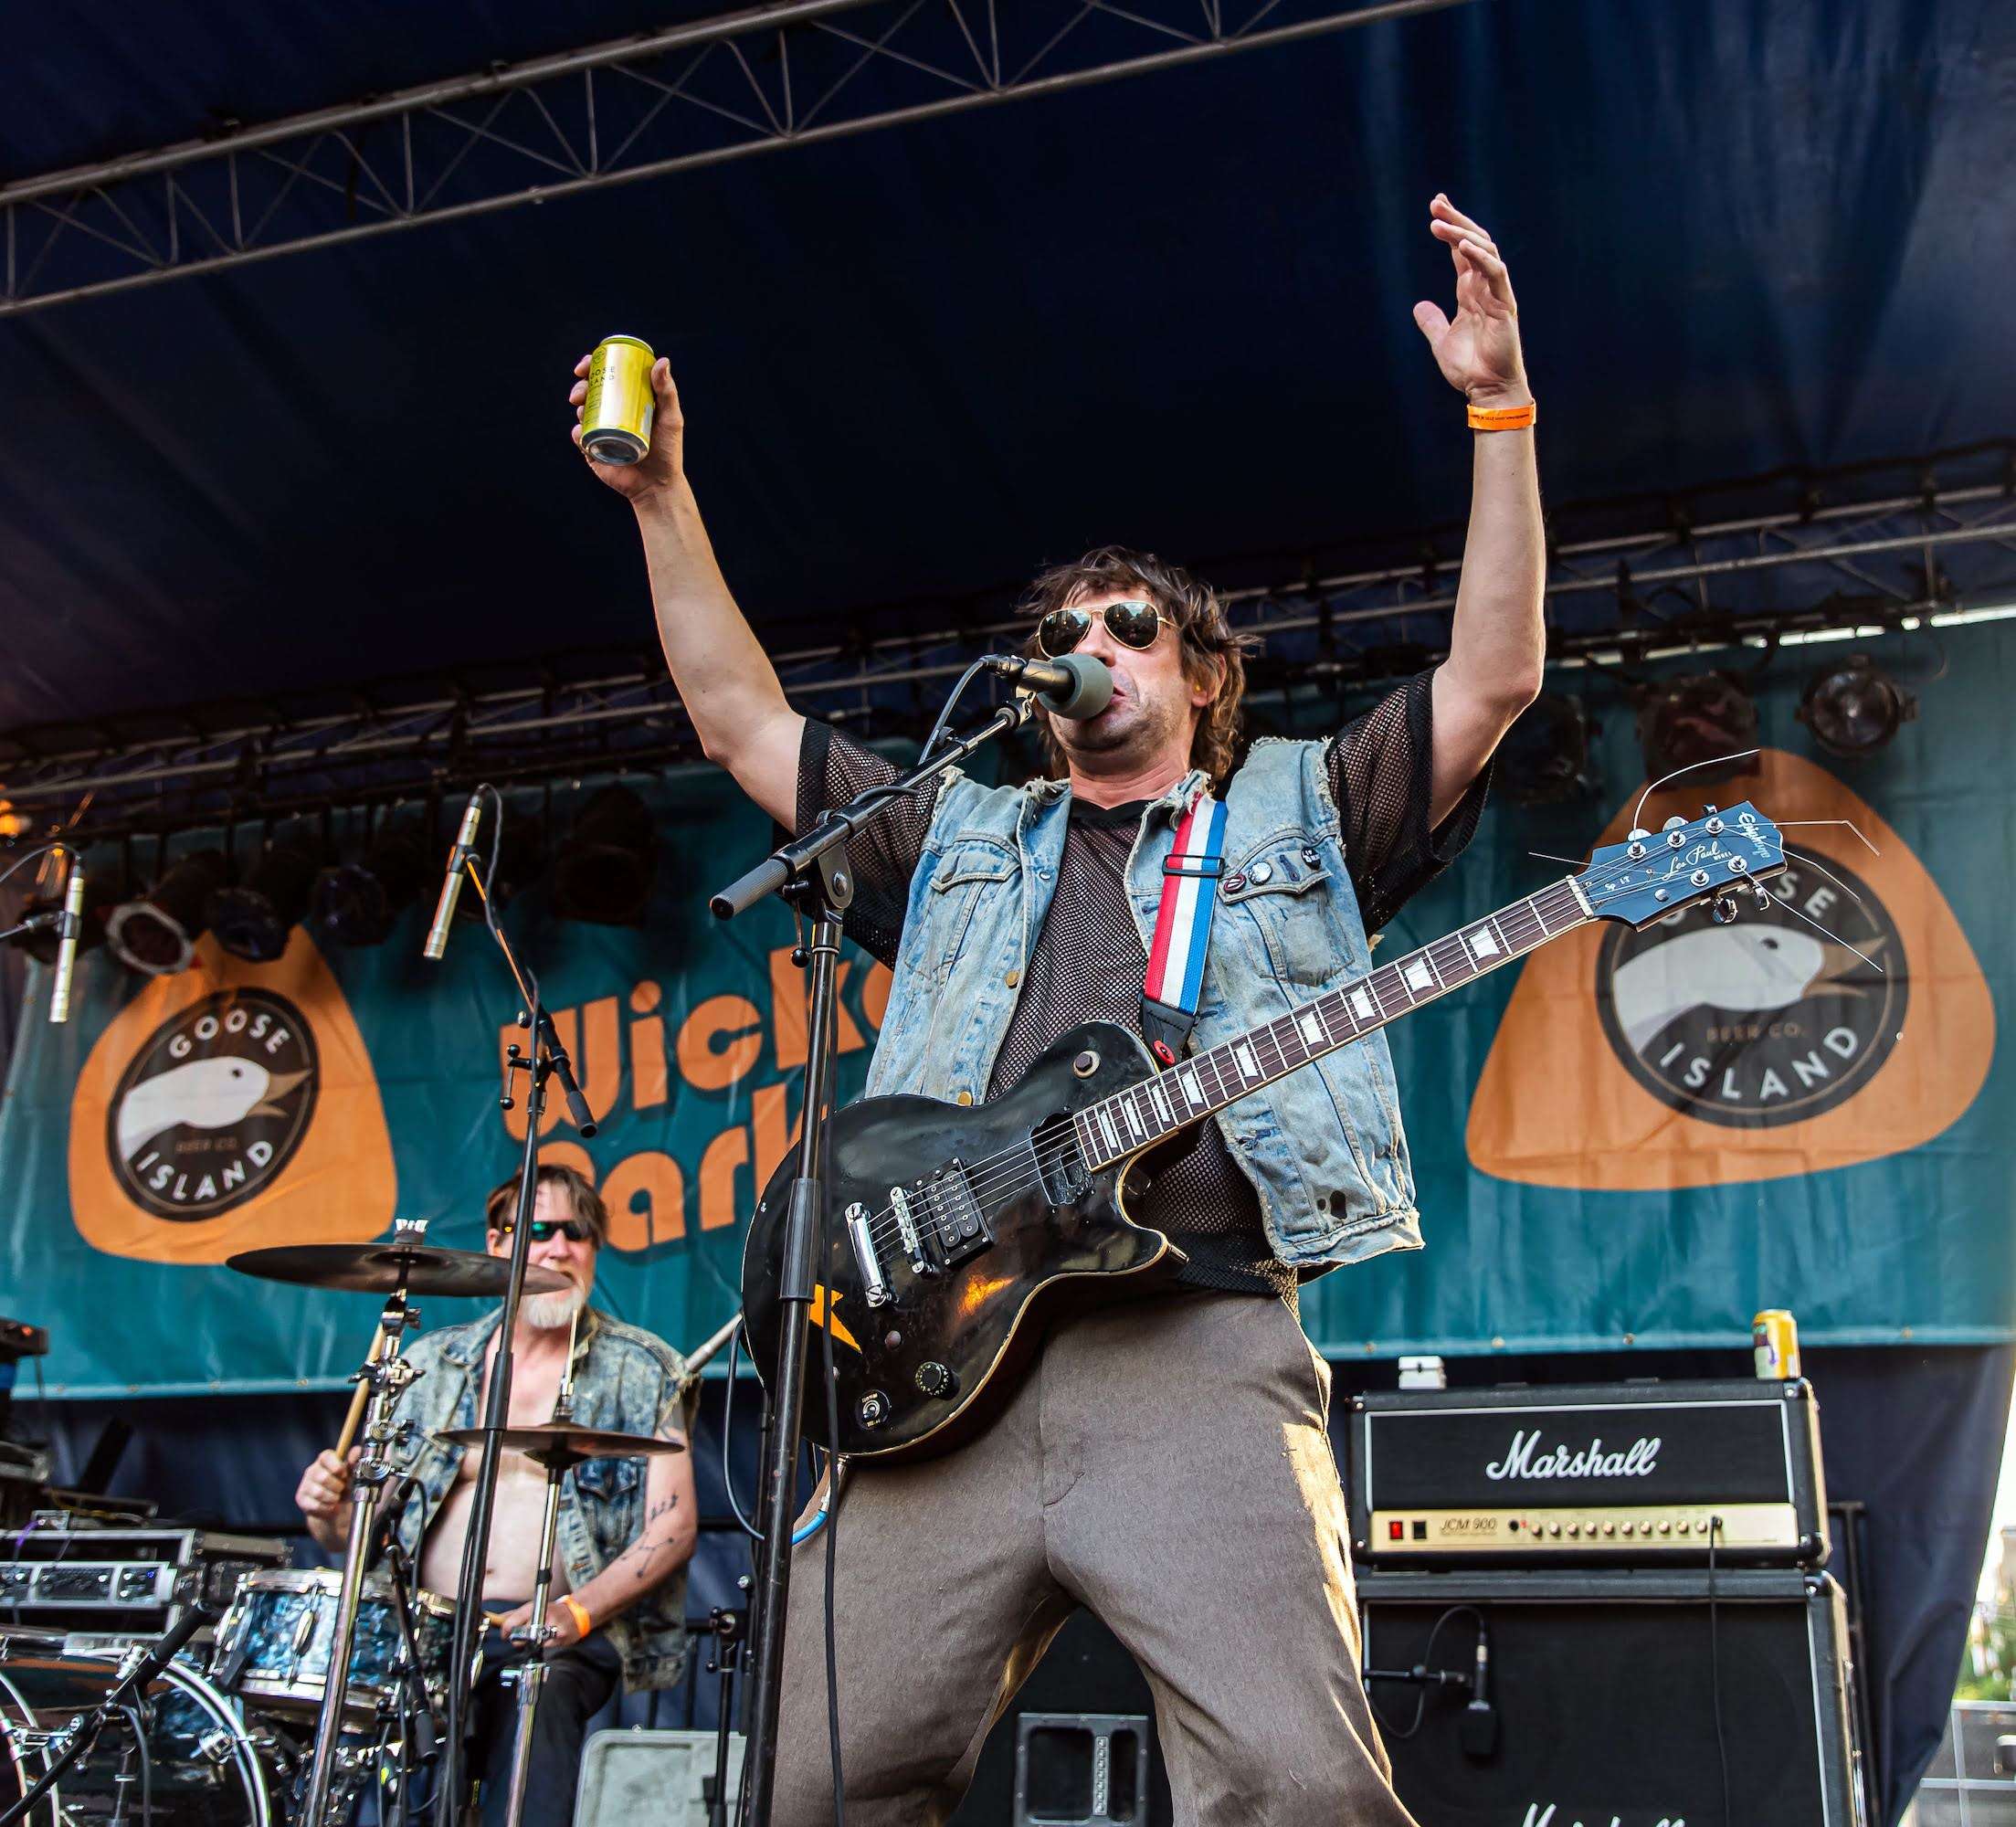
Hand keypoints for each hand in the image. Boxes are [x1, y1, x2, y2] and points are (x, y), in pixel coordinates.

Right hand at [295, 1447, 358, 1523]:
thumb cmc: (345, 1485)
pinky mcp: (301, 1499)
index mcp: (325, 1460)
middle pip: (324, 1477)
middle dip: (338, 1486)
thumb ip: (355, 1461)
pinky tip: (331, 1506)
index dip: (336, 1466)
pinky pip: (316, 1505)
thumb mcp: (352, 1473)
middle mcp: (312, 1470)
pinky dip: (327, 1508)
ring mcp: (305, 1484)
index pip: (326, 1456)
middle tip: (342, 1489)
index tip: (344, 1474)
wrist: (336, 1507)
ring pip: (319, 1493)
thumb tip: (357, 1451)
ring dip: (333, 1498)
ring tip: (337, 1497)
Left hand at [493, 1598, 584, 1650]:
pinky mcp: (561, 1637)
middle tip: (524, 1637)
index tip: (505, 1635)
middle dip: (519, 1640)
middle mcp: (542, 1615)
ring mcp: (552, 1626)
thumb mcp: (531, 1608)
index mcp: (533, 1607)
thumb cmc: (551, 1611)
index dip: (505, 1631)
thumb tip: (496, 1620)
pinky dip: (545, 1648)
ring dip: (532, 1645)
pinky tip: (549, 1641)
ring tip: (539, 1638)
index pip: (511, 1622)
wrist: (576, 1613)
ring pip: (533, 1644)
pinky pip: (546, 1649)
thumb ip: (513, 1615)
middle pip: (520, 1636)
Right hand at [569, 353, 684, 500]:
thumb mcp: (670, 418)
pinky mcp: (594, 450)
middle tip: (581, 389)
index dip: (595, 364)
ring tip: (582, 407)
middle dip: (581, 385)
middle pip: (591, 392)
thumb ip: (667, 391)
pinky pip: (580, 438)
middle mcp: (613, 413)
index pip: (609, 376)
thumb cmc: (668, 451)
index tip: (589, 361)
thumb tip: (662, 361)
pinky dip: (577, 432)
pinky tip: (580, 429)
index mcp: (628, 401)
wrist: (657, 485)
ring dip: (578, 405)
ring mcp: (602, 431)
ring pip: (582, 412)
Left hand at [1412, 195, 1529, 405]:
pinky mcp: (1505, 304)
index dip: (1451, 229)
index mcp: (1471, 291)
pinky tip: (1464, 246)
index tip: (1435, 209)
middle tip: (1436, 203)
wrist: (1487, 390)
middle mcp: (1485, 287)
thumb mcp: (1441, 341)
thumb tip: (1419, 306)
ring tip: (1440, 223)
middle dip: (1456, 221)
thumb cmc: (1470, 368)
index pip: (1462, 251)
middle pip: (1474, 242)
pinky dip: (1481, 257)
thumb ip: (1431, 322)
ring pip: (1485, 251)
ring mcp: (1497, 293)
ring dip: (1463, 234)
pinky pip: (1495, 273)